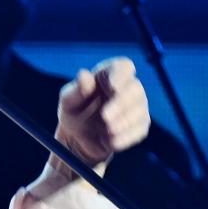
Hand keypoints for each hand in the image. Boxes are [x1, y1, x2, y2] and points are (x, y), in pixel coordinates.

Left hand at [54, 57, 150, 171]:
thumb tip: (84, 74)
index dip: (120, 75)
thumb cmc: (74, 112)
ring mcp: (136, 107)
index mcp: (108, 75)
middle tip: (105, 116)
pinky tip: (111, 141)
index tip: (112, 86)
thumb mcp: (68, 101)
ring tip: (107, 130)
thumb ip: (77, 89)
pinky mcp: (139, 126)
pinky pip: (138, 130)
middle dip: (121, 103)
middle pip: (135, 89)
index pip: (123, 66)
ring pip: (139, 110)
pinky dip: (125, 136)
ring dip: (124, 121)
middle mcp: (126, 88)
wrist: (78, 139)